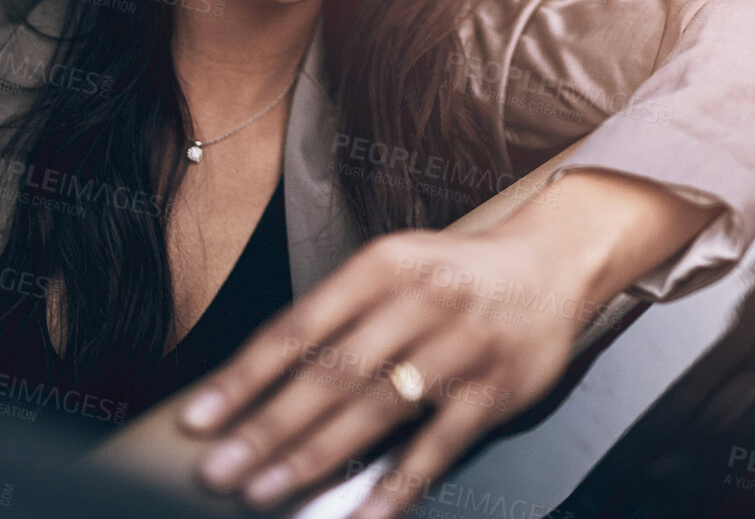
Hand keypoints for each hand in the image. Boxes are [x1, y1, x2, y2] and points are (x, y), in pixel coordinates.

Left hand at [175, 227, 599, 518]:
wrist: (555, 261)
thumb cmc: (457, 273)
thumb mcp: (395, 267)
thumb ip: (337, 316)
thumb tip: (260, 383)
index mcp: (382, 265)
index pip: (298, 327)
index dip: (244, 377)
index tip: (200, 418)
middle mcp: (420, 302)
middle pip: (330, 373)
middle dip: (267, 427)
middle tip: (219, 469)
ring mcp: (460, 347)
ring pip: (376, 410)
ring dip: (314, 456)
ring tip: (264, 490)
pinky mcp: (495, 390)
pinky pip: (438, 445)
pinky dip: (397, 483)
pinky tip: (360, 513)